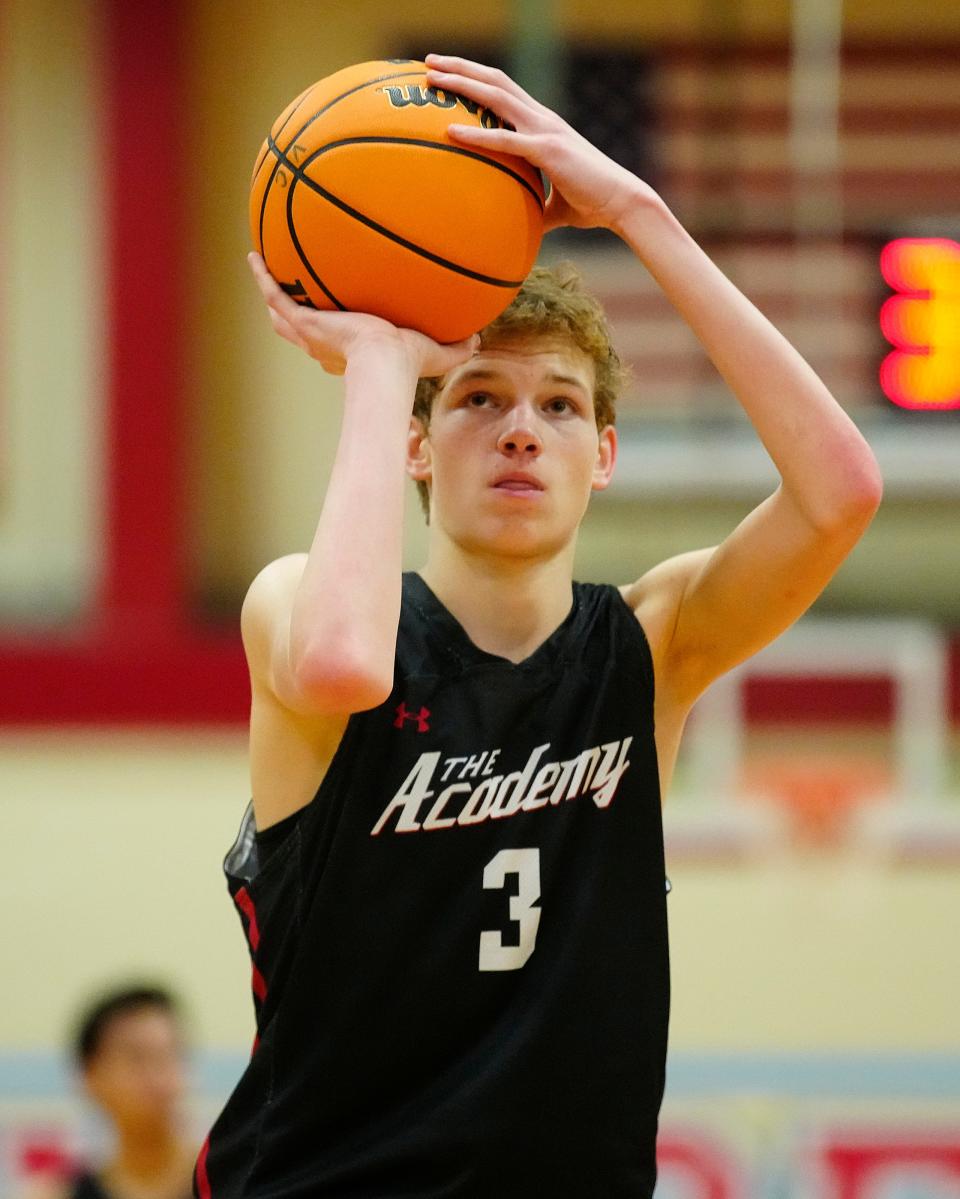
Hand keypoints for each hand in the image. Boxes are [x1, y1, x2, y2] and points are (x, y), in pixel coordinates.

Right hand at [247, 252, 479, 376]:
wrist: (384, 363)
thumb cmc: (407, 365)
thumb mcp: (436, 353)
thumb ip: (457, 346)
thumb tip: (478, 339)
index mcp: (349, 353)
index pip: (336, 345)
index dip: (333, 337)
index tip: (337, 323)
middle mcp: (324, 345)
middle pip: (300, 330)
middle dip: (293, 314)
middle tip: (289, 294)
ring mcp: (309, 332)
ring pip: (280, 313)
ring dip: (271, 293)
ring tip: (262, 270)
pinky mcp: (302, 320)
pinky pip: (275, 295)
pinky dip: (263, 276)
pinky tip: (254, 256)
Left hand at [425, 54, 654, 233]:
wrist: (621, 202)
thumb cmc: (592, 204)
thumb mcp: (554, 205)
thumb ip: (533, 206)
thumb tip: (518, 226)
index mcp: (543, 124)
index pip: (505, 90)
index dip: (476, 77)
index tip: (448, 73)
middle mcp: (542, 118)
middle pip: (495, 80)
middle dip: (461, 67)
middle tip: (428, 62)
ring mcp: (545, 130)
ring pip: (496, 95)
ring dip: (462, 83)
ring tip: (432, 77)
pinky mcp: (547, 150)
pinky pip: (505, 139)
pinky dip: (477, 134)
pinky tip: (451, 131)